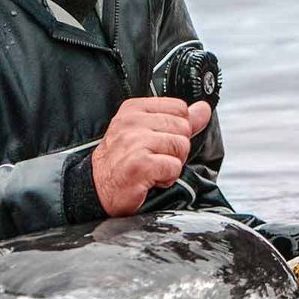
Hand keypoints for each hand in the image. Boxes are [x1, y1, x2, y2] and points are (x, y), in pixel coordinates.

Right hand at [91, 97, 211, 216]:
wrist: (95, 191)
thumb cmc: (122, 161)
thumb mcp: (147, 132)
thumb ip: (178, 119)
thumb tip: (204, 109)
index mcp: (134, 109)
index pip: (180, 108)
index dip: (176, 129)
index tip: (158, 141)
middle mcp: (132, 122)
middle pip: (184, 128)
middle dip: (175, 148)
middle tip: (154, 158)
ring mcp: (134, 142)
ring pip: (181, 147)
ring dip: (171, 164)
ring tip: (151, 168)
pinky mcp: (139, 165)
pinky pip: (173, 167)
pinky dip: (166, 178)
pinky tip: (149, 180)